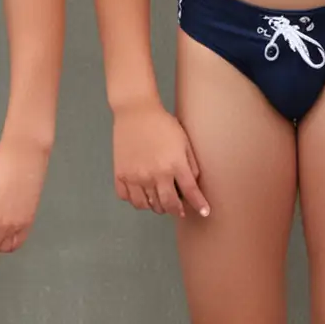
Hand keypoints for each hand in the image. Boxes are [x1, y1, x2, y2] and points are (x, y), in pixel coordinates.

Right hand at [112, 100, 208, 217]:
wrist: (136, 111)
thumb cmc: (163, 124)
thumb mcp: (184, 141)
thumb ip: (190, 164)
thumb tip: (192, 185)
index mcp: (174, 164)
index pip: (190, 192)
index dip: (199, 205)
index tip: (204, 212)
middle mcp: (155, 174)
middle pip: (167, 204)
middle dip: (176, 210)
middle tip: (179, 210)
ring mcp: (135, 176)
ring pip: (147, 205)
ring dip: (156, 207)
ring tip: (160, 201)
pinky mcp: (120, 175)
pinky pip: (127, 198)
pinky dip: (136, 200)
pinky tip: (142, 194)